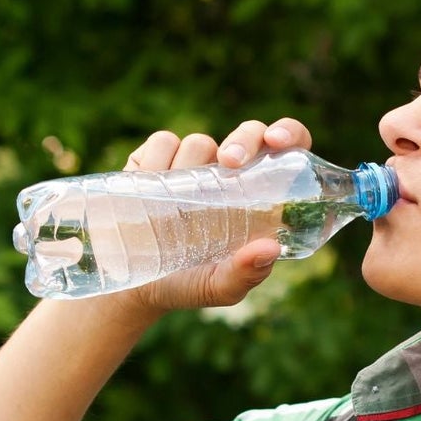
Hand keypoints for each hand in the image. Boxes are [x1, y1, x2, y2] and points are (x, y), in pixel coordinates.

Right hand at [120, 117, 314, 315]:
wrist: (130, 284)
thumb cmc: (186, 285)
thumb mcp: (219, 287)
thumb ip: (246, 273)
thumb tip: (271, 248)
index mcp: (258, 200)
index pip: (288, 151)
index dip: (290, 134)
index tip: (277, 141)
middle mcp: (229, 176)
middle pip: (250, 132)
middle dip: (243, 140)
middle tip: (230, 162)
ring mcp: (193, 165)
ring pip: (201, 142)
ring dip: (188, 169)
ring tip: (171, 209)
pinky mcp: (156, 158)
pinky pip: (163, 142)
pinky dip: (156, 162)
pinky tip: (148, 190)